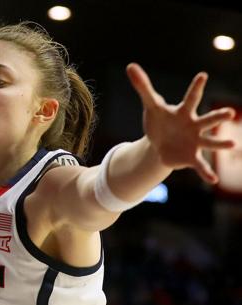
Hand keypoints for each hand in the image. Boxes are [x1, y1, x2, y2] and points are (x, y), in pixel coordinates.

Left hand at [126, 63, 235, 183]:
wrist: (160, 144)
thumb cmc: (159, 121)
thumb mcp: (151, 105)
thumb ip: (143, 87)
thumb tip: (131, 66)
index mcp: (184, 112)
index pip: (190, 98)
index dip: (196, 87)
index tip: (202, 75)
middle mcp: (194, 126)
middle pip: (207, 120)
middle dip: (218, 117)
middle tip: (230, 112)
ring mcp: (195, 142)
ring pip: (210, 141)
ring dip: (220, 143)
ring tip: (232, 144)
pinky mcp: (191, 157)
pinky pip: (200, 165)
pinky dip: (206, 172)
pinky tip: (213, 180)